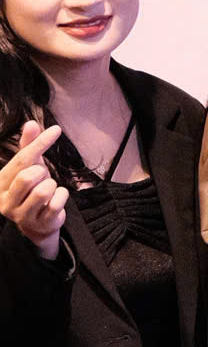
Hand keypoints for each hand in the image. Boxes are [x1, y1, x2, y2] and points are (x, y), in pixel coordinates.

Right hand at [1, 122, 67, 258]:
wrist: (39, 222)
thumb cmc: (32, 188)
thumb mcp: (29, 166)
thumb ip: (29, 146)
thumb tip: (31, 123)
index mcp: (0, 184)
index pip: (21, 159)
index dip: (40, 143)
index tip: (56, 129)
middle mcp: (5, 201)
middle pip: (29, 176)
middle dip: (42, 172)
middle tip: (42, 178)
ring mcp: (21, 215)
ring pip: (43, 190)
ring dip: (52, 186)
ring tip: (48, 190)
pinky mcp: (39, 223)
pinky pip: (57, 202)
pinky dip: (62, 196)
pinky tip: (56, 200)